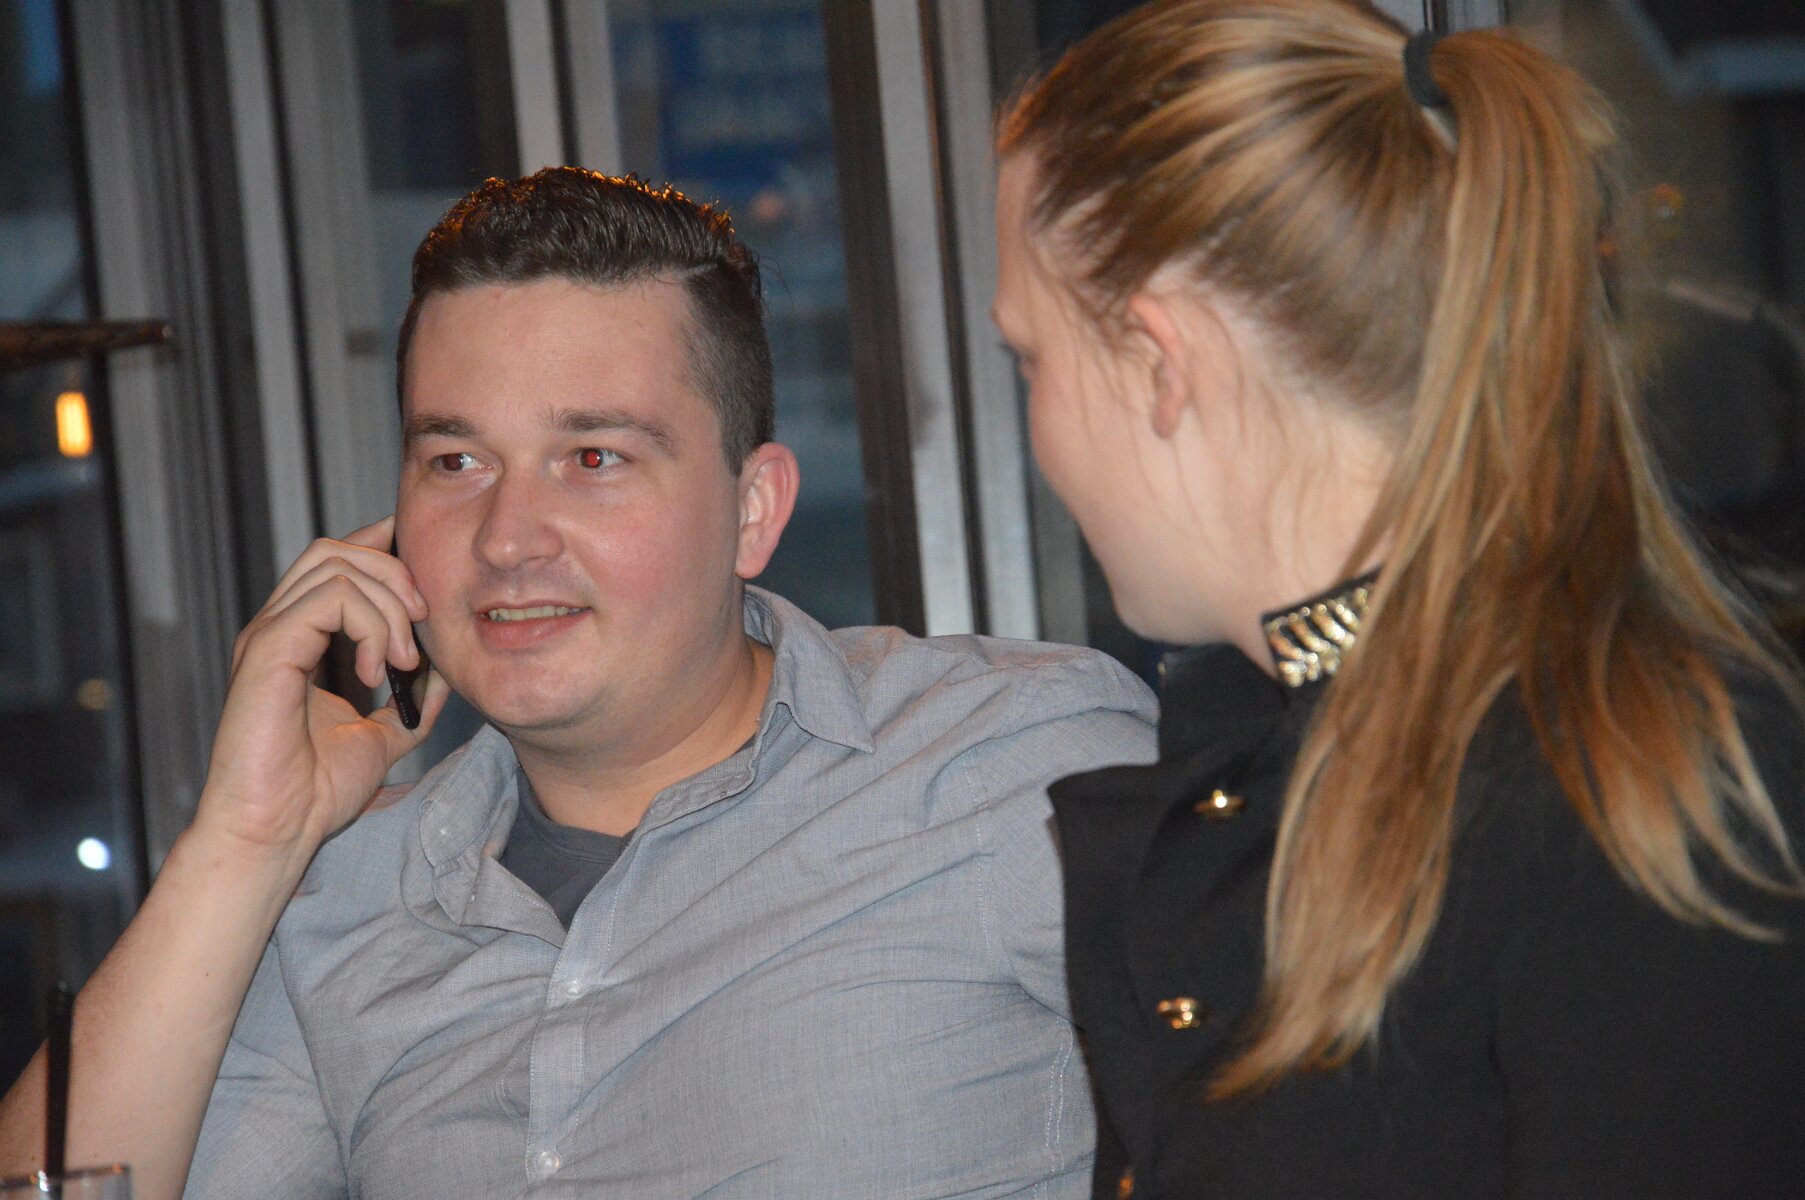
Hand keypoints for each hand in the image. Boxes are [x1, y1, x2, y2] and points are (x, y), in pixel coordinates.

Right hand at [193, 515, 448, 869]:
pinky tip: (375, 672)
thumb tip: (443, 677)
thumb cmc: (314, 792)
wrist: (277, 830)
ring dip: (388, 606)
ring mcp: (269, 636)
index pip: (336, 561)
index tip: (429, 577)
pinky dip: (368, 626)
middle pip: (336, 550)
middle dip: (394, 573)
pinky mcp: (268, 650)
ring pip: (336, 567)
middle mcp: (278, 628)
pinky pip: (329, 600)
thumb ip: (410, 706)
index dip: (383, 550)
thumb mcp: (381, 738)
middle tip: (423, 626)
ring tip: (402, 662)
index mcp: (299, 640)